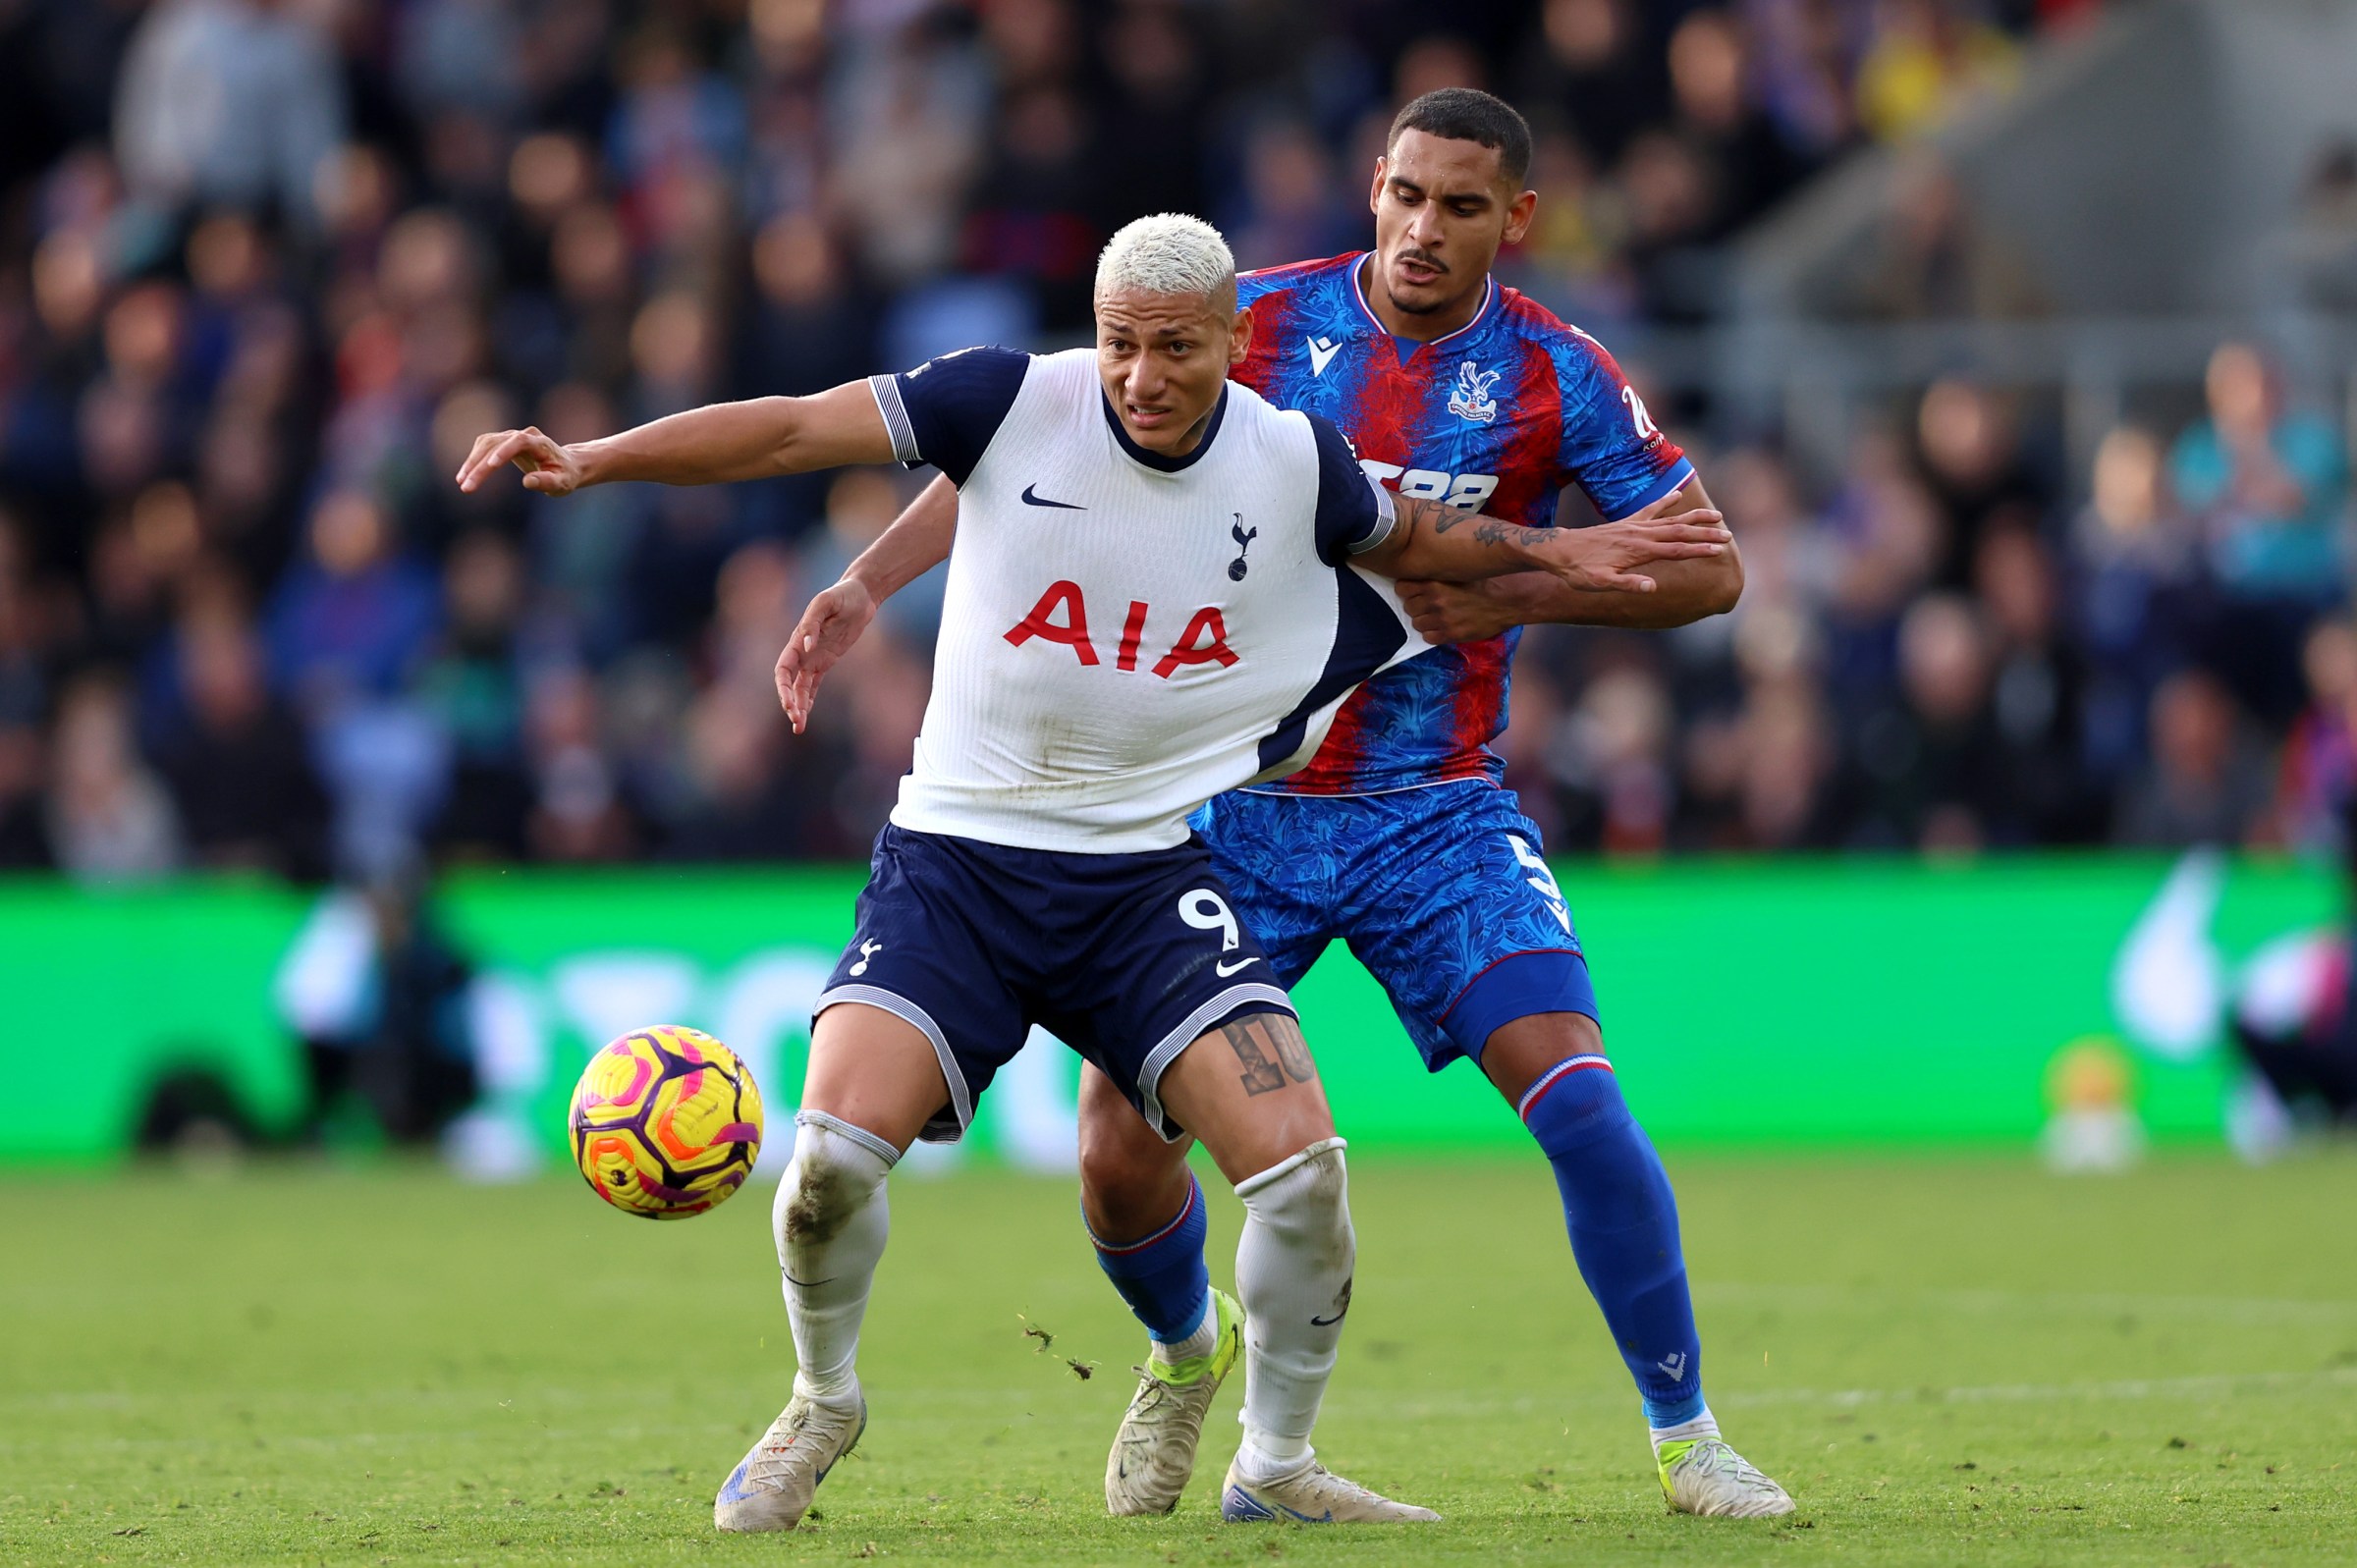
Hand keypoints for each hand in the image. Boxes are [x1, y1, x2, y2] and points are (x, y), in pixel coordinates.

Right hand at [455, 426, 586, 495]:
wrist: (566, 465)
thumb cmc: (565, 475)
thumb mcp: (562, 483)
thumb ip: (547, 482)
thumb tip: (527, 482)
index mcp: (540, 443)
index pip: (518, 441)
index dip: (504, 451)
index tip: (491, 465)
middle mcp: (524, 435)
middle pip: (496, 444)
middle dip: (479, 465)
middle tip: (466, 486)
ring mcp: (511, 436)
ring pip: (485, 444)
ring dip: (471, 463)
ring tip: (462, 483)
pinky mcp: (502, 441)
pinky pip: (483, 447)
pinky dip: (473, 460)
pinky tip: (465, 475)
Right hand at [774, 578, 878, 733]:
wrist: (859, 595)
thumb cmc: (841, 595)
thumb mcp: (826, 602)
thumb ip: (813, 623)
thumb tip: (806, 645)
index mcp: (797, 639)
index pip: (783, 668)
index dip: (783, 687)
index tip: (788, 702)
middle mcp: (802, 651)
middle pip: (789, 683)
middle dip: (789, 702)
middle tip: (796, 721)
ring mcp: (813, 658)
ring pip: (800, 688)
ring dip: (798, 706)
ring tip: (799, 727)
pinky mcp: (826, 661)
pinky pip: (813, 684)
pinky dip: (808, 700)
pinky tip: (805, 715)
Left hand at [1396, 577, 1527, 643]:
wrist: (1509, 600)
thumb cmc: (1488, 582)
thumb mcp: (1459, 571)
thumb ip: (1439, 576)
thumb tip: (1421, 579)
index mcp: (1435, 582)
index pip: (1402, 587)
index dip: (1407, 589)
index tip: (1414, 591)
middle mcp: (1434, 601)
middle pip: (1408, 606)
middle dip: (1416, 605)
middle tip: (1429, 604)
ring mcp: (1442, 619)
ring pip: (1416, 623)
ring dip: (1424, 621)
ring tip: (1437, 617)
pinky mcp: (1451, 634)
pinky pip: (1428, 638)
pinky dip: (1433, 634)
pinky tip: (1443, 628)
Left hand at [1526, 507, 1728, 592]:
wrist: (1558, 550)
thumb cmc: (1578, 571)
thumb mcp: (1600, 584)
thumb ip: (1627, 584)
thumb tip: (1652, 587)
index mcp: (1638, 551)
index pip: (1676, 550)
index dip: (1699, 550)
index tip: (1719, 550)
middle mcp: (1640, 535)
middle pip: (1680, 532)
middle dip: (1705, 533)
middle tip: (1728, 535)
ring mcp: (1634, 526)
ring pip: (1671, 519)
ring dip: (1694, 518)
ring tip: (1717, 515)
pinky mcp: (1626, 523)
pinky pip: (1650, 509)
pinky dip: (1665, 502)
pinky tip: (1677, 496)